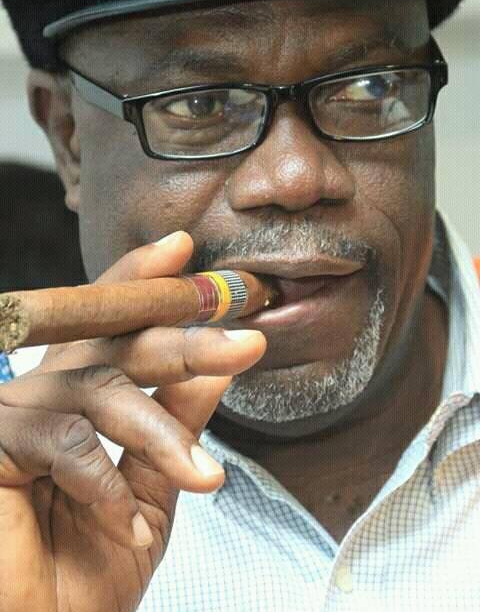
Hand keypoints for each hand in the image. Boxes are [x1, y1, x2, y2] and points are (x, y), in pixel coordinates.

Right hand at [0, 232, 265, 611]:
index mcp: (81, 395)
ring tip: (206, 479)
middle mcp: (46, 390)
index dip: (142, 285)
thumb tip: (218, 375)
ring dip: (160, 433)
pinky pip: (65, 442)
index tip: (183, 253)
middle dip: (184, 339)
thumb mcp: (151, 492)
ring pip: (100, 388)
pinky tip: (127, 526)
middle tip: (246, 343)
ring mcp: (15, 411)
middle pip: (115, 341)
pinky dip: (106, 485)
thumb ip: (177, 428)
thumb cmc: (89, 568)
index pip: (114, 328)